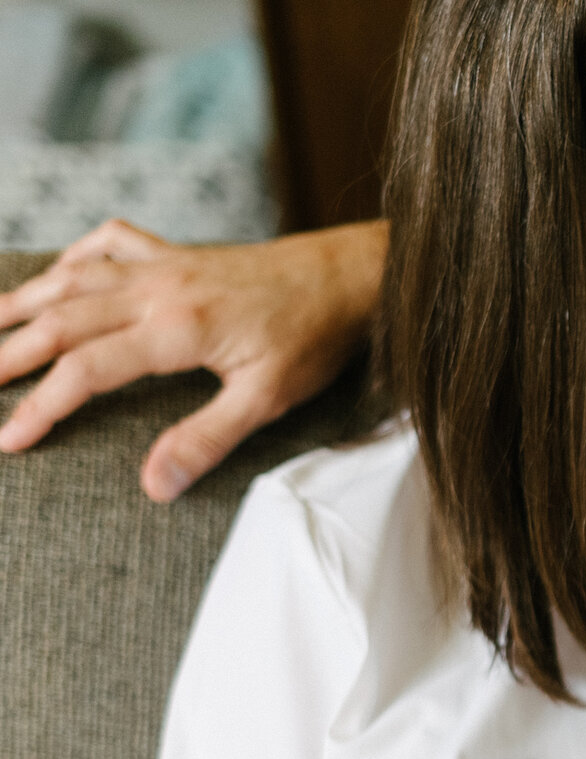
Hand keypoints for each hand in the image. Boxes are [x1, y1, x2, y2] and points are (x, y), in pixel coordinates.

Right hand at [0, 219, 382, 500]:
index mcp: (176, 329)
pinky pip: (107, 243)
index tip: (8, 439)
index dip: (40, 406)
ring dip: (22, 303)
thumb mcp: (268, 399)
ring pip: (72, 279)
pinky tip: (55, 276)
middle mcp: (156, 288)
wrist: (348, 277)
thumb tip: (155, 485)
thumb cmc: (313, 339)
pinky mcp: (176, 253)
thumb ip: (208, 439)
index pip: (85, 370)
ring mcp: (162, 265)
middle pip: (60, 319)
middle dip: (6, 353)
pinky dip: (73, 257)